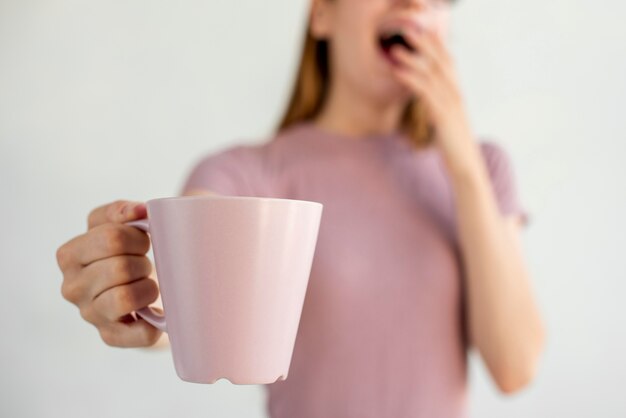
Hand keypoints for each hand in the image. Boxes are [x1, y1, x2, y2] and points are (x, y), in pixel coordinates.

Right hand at [56, 200, 161, 346]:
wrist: (144, 288)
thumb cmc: (129, 253)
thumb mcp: (118, 225)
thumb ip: (121, 211)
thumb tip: (139, 211)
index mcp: (69, 255)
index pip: (112, 239)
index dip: (138, 237)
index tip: (143, 241)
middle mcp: (71, 288)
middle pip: (120, 267)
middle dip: (143, 262)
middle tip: (146, 265)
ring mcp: (90, 315)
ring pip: (126, 298)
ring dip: (148, 287)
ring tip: (148, 284)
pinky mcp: (111, 337)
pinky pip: (140, 332)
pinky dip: (155, 322)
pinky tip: (155, 312)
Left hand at [389, 25, 476, 162]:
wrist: (466, 168)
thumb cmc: (453, 147)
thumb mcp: (445, 122)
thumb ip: (437, 107)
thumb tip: (426, 100)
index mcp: (458, 95)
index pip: (448, 63)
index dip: (437, 45)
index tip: (423, 31)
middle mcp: (457, 96)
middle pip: (440, 62)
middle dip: (424, 44)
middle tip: (407, 29)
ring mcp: (451, 105)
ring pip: (431, 75)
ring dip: (412, 60)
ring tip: (396, 49)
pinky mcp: (443, 117)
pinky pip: (426, 93)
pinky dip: (411, 80)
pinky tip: (398, 73)